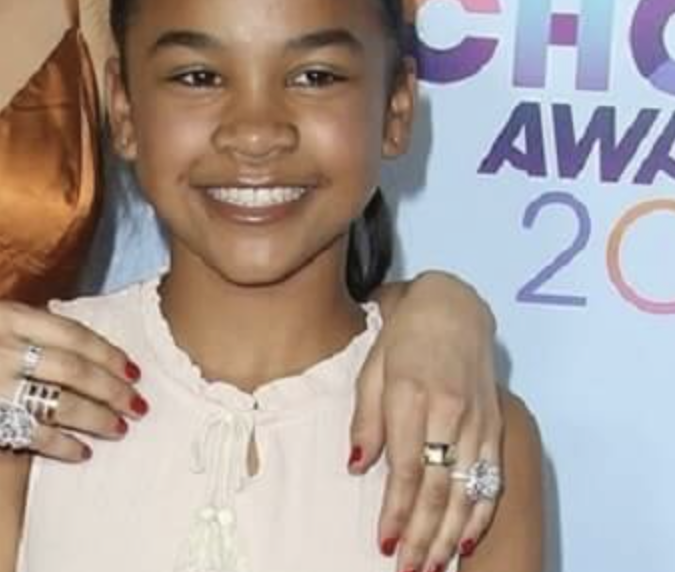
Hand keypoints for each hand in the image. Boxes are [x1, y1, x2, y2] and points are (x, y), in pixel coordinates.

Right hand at [0, 301, 147, 460]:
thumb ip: (28, 330)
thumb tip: (89, 345)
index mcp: (1, 315)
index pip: (70, 332)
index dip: (107, 353)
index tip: (132, 369)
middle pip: (73, 368)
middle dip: (113, 388)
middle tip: (137, 403)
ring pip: (62, 402)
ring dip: (99, 418)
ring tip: (120, 427)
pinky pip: (37, 436)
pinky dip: (66, 446)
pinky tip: (82, 451)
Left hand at [353, 273, 501, 570]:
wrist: (452, 308)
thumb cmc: (403, 338)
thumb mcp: (370, 369)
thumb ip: (365, 419)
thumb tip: (358, 466)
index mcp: (413, 396)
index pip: (407, 469)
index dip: (397, 511)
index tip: (384, 542)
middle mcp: (450, 413)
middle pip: (439, 489)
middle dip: (423, 537)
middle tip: (407, 569)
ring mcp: (478, 423)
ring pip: (467, 492)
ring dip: (449, 536)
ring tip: (432, 566)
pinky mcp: (495, 428)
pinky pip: (490, 481)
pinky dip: (479, 516)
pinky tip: (465, 541)